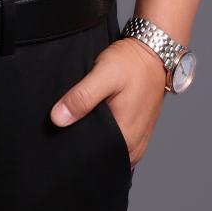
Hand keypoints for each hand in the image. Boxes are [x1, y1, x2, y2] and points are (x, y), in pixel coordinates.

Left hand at [49, 36, 166, 166]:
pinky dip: (104, 134)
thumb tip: (57, 119)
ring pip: (107, 150)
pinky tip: (94, 119)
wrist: (154, 52)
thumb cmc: (131, 63)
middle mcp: (134, 147)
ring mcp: (138, 141)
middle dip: (83, 145)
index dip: (74, 149)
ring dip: (94, 139)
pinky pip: (115, 143)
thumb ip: (82, 97)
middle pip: (100, 156)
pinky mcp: (137, 132)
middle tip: (67, 126)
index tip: (60, 136)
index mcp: (126, 139)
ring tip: (80, 121)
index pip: (93, 158)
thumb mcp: (104, 74)